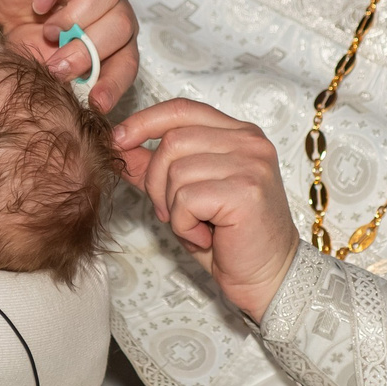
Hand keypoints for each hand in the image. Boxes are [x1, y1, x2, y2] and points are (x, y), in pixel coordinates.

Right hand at [0, 0, 140, 110]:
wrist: (3, 6)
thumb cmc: (32, 40)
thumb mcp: (46, 68)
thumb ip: (65, 83)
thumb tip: (75, 112)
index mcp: (115, 40)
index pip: (128, 62)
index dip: (115, 83)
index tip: (96, 103)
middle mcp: (111, 7)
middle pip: (122, 25)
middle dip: (89, 51)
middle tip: (58, 67)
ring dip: (75, 18)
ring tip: (48, 33)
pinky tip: (38, 5)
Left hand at [114, 98, 299, 320]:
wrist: (268, 275)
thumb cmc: (228, 236)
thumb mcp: (185, 193)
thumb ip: (156, 166)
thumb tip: (118, 144)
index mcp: (238, 133)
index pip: (182, 109)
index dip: (144, 121)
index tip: (118, 140)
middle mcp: (250, 141)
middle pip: (172, 141)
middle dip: (156, 181)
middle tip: (171, 212)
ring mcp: (251, 164)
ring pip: (176, 171)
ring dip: (172, 207)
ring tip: (195, 225)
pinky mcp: (245, 191)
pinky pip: (186, 199)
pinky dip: (183, 224)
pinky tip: (205, 236)